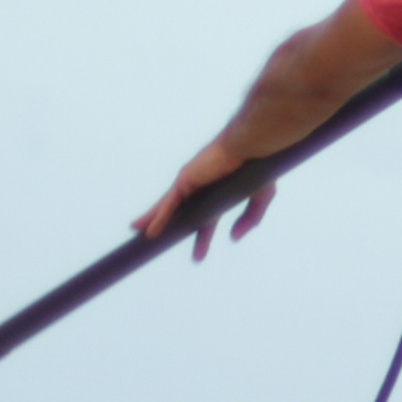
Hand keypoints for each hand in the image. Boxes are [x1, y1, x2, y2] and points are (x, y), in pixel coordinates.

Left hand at [135, 140, 274, 258]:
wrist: (249, 146)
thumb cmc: (255, 165)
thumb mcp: (261, 198)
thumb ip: (250, 219)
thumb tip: (233, 238)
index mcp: (217, 192)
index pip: (205, 218)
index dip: (201, 236)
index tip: (198, 254)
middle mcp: (201, 188)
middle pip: (180, 212)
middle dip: (169, 228)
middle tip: (160, 244)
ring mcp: (191, 184)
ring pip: (168, 208)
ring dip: (153, 221)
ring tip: (140, 234)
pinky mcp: (185, 181)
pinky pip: (168, 205)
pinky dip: (158, 218)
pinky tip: (149, 232)